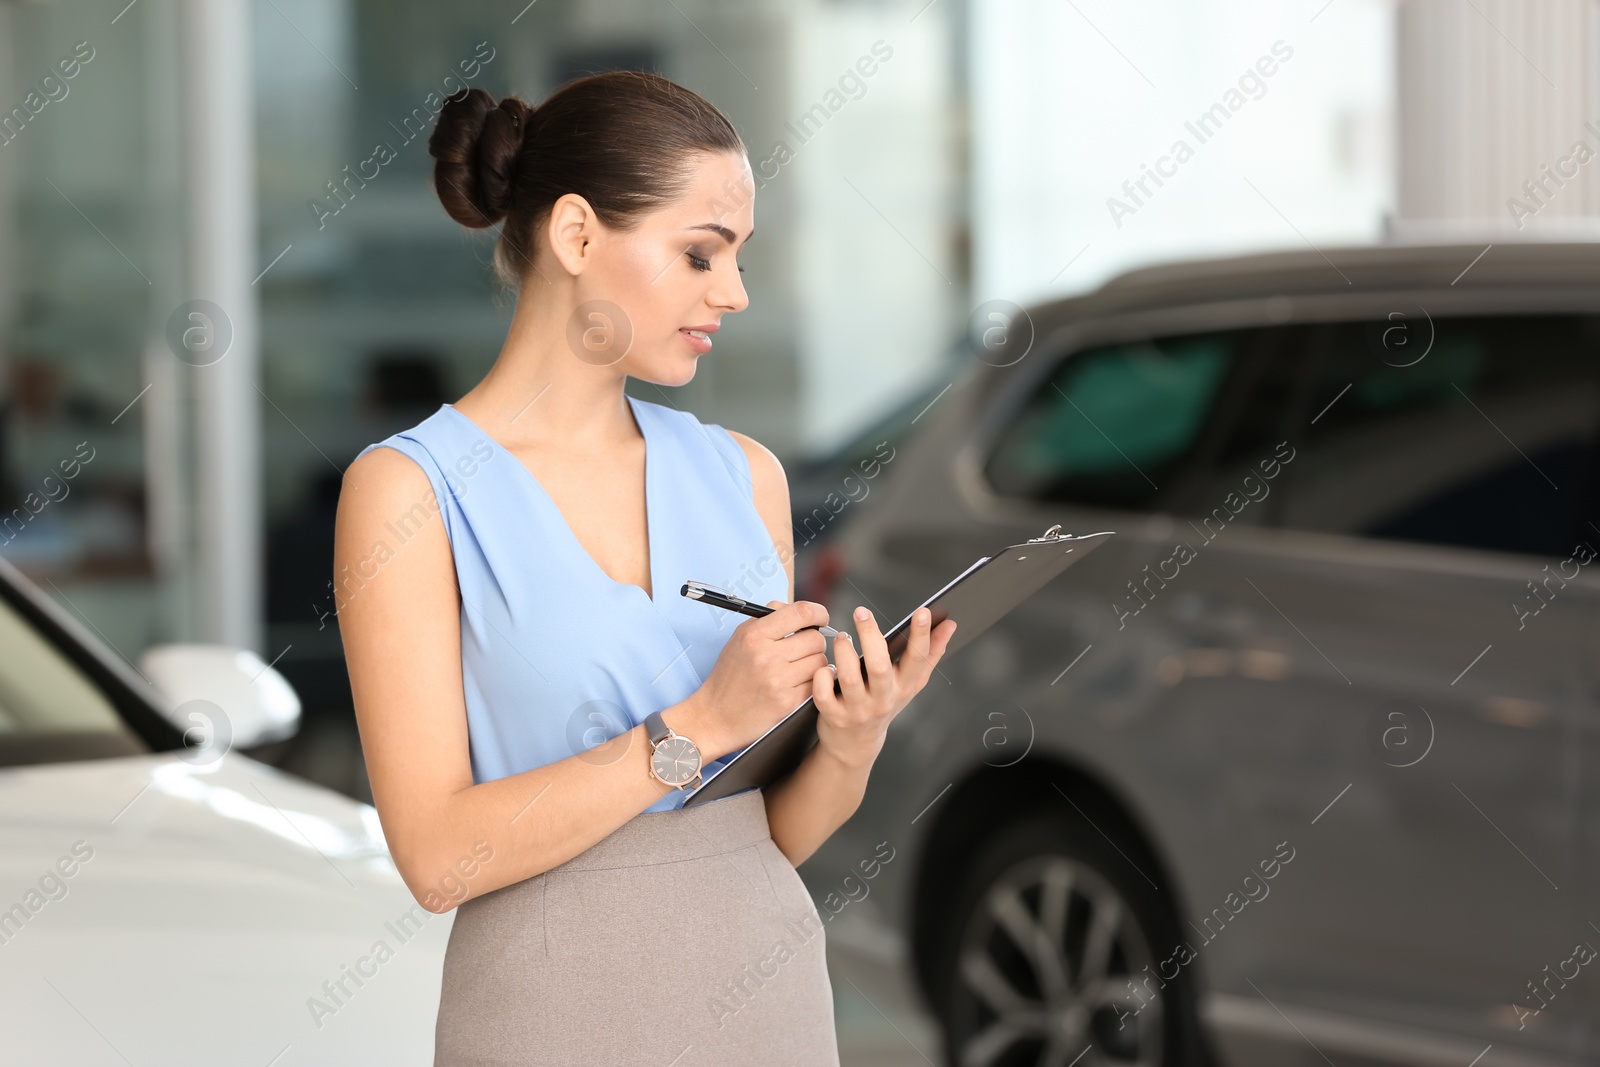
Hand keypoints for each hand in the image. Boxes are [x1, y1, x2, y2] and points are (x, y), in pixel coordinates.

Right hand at [684, 599, 832, 759]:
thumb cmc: (729, 676)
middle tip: (803, 649)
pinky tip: (797, 683)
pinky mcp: (787, 702)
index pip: (801, 613)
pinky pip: (816, 684)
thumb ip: (769, 619)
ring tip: (798, 668)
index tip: (820, 618)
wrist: (716, 716)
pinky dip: (811, 682)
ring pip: (820, 661)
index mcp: (754, 635)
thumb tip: (802, 612)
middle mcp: (766, 656)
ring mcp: (778, 680)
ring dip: (814, 664)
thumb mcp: (740, 639)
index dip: (818, 612)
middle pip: (815, 639)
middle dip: (814, 642)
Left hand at [813, 604, 956, 768]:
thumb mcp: (910, 683)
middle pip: (879, 667)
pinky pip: (824, 694)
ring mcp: (858, 709)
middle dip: (870, 636)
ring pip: (850, 678)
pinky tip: (823, 666)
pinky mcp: (834, 716)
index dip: (922, 635)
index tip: (924, 611)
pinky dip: (821, 676)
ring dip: (844, 653)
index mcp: (904, 686)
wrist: (856, 743)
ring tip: (842, 637)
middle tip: (862, 612)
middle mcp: (882, 699)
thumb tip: (949, 625)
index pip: (917, 659)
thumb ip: (930, 653)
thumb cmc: (884, 703)